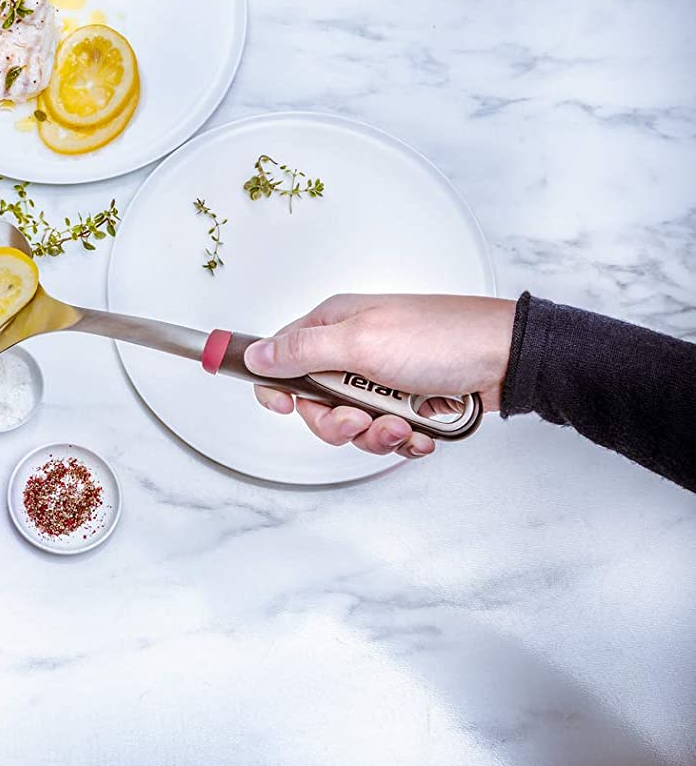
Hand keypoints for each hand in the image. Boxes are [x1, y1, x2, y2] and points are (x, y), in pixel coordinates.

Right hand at [245, 294, 514, 457]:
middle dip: (338, 422)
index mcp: (334, 325)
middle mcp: (353, 350)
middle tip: (362, 417)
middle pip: (314, 403)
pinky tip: (421, 431)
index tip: (284, 405)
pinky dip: (403, 440)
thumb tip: (255, 354)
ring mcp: (380, 378)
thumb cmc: (444, 338)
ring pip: (351, 425)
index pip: (279, 356)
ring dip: (375, 434)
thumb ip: (301, 351)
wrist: (509, 360)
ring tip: (403, 425)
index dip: (275, 386)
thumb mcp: (362, 342)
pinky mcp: (406, 401)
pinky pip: (386, 433)